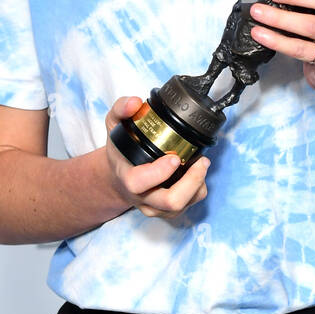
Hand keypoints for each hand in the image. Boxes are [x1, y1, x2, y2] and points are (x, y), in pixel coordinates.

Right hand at [104, 96, 209, 218]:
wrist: (118, 177)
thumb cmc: (120, 151)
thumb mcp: (113, 126)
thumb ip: (120, 109)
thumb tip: (135, 102)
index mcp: (126, 176)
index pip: (138, 182)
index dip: (159, 172)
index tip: (174, 157)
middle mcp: (141, 196)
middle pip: (170, 202)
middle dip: (191, 182)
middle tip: (201, 161)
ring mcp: (155, 207)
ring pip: (183, 206)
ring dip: (198, 184)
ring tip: (201, 163)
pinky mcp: (167, 211)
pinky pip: (190, 205)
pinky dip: (198, 189)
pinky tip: (196, 173)